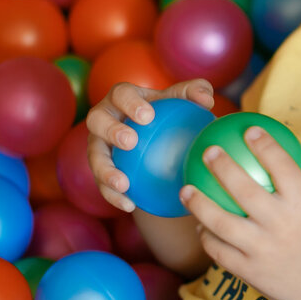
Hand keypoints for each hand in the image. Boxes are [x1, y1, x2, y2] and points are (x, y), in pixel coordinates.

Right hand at [86, 79, 215, 212]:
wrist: (158, 144)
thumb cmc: (172, 115)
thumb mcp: (184, 102)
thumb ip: (196, 93)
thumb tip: (206, 100)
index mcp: (122, 97)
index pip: (121, 94)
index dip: (130, 103)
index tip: (148, 116)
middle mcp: (103, 118)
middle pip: (97, 120)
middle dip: (110, 129)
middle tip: (131, 142)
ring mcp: (98, 145)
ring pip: (94, 156)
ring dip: (105, 170)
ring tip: (124, 184)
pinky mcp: (98, 170)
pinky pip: (102, 184)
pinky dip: (113, 196)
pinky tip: (130, 205)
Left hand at [182, 125, 300, 299]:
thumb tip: (284, 152)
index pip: (283, 167)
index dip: (266, 145)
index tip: (250, 129)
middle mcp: (281, 225)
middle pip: (244, 190)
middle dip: (222, 166)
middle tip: (208, 150)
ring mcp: (262, 250)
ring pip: (221, 222)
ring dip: (199, 203)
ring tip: (185, 189)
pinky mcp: (248, 272)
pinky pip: (218, 251)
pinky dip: (206, 236)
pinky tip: (199, 225)